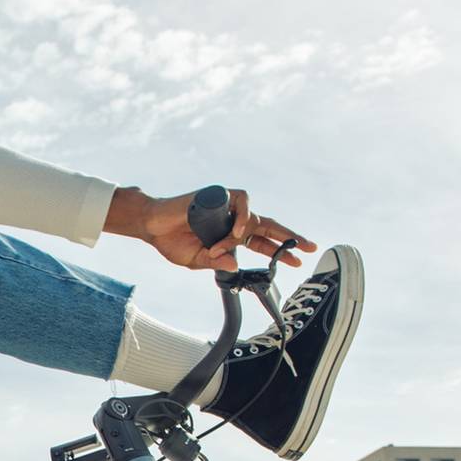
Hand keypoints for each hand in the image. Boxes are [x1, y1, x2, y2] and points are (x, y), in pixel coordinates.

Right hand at [104, 186, 315, 271]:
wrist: (152, 225)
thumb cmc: (171, 241)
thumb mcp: (196, 260)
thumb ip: (216, 263)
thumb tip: (236, 266)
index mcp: (230, 235)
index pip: (262, 242)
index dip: (280, 251)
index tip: (297, 261)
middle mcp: (234, 219)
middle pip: (268, 226)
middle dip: (289, 237)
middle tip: (307, 246)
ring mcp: (228, 207)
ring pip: (252, 217)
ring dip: (246, 233)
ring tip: (233, 241)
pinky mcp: (220, 194)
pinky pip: (241, 202)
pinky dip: (242, 217)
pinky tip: (235, 230)